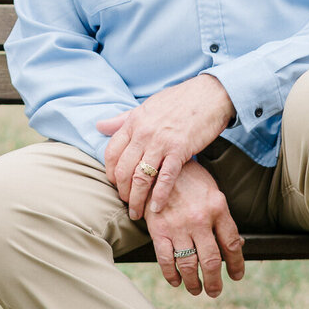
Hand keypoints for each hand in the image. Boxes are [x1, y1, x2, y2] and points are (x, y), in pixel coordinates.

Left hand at [96, 74, 234, 218]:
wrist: (209, 95)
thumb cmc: (178, 100)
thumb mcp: (146, 107)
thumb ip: (122, 119)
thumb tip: (99, 126)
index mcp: (133, 122)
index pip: (111, 153)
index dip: (110, 173)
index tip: (116, 185)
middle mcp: (143, 133)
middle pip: (123, 170)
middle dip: (122, 191)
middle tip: (127, 204)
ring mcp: (161, 142)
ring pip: (141, 177)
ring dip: (137, 199)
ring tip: (137, 213)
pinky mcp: (180, 150)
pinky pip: (165, 178)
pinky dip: (159, 196)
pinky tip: (157, 208)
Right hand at [143, 159, 244, 297]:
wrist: (160, 163)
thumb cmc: (190, 178)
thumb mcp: (212, 191)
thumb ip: (223, 217)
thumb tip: (236, 244)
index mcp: (218, 207)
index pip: (232, 244)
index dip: (236, 264)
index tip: (236, 275)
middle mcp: (200, 219)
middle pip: (212, 260)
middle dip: (215, 281)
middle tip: (215, 291)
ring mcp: (178, 226)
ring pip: (189, 264)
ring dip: (194, 283)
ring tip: (197, 289)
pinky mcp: (159, 230)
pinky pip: (166, 260)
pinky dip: (172, 275)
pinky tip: (176, 281)